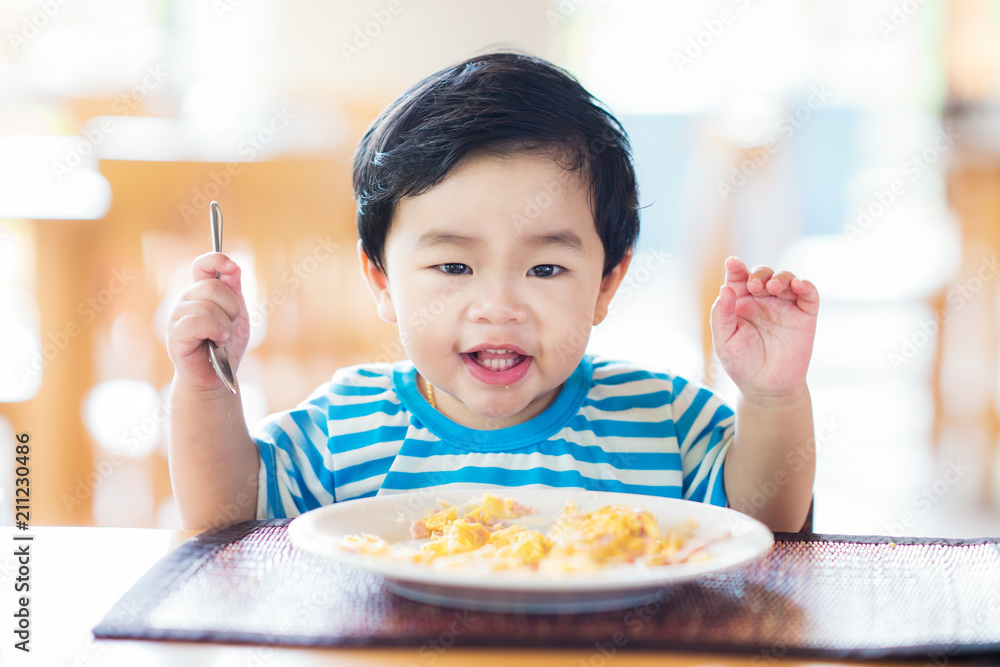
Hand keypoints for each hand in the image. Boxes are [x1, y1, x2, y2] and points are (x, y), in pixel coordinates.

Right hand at [166, 252, 250, 390]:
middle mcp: (186, 300)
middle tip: (230, 325)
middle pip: (212, 286)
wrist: (219, 375)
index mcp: (200, 292)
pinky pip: (197, 322)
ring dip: (225, 325)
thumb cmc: (226, 345)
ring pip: (207, 306)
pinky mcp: (175, 335)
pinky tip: (218, 341)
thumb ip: (235, 291)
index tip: (231, 266)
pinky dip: (215, 331)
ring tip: (223, 337)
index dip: (215, 259)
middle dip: (232, 307)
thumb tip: (233, 265)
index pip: (201, 265)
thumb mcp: (238, 315)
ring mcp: (177, 317)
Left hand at [710, 257, 818, 402]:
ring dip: (781, 276)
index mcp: (740, 303)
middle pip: (763, 274)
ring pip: (787, 279)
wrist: (766, 388)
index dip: (736, 268)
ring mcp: (785, 307)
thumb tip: (725, 288)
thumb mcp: (724, 341)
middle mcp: (763, 301)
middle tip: (754, 285)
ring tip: (773, 287)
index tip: (732, 264)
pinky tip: (798, 285)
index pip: (738, 278)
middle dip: (759, 273)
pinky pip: (809, 294)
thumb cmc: (741, 364)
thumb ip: (721, 315)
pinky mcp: (805, 316)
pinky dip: (806, 286)